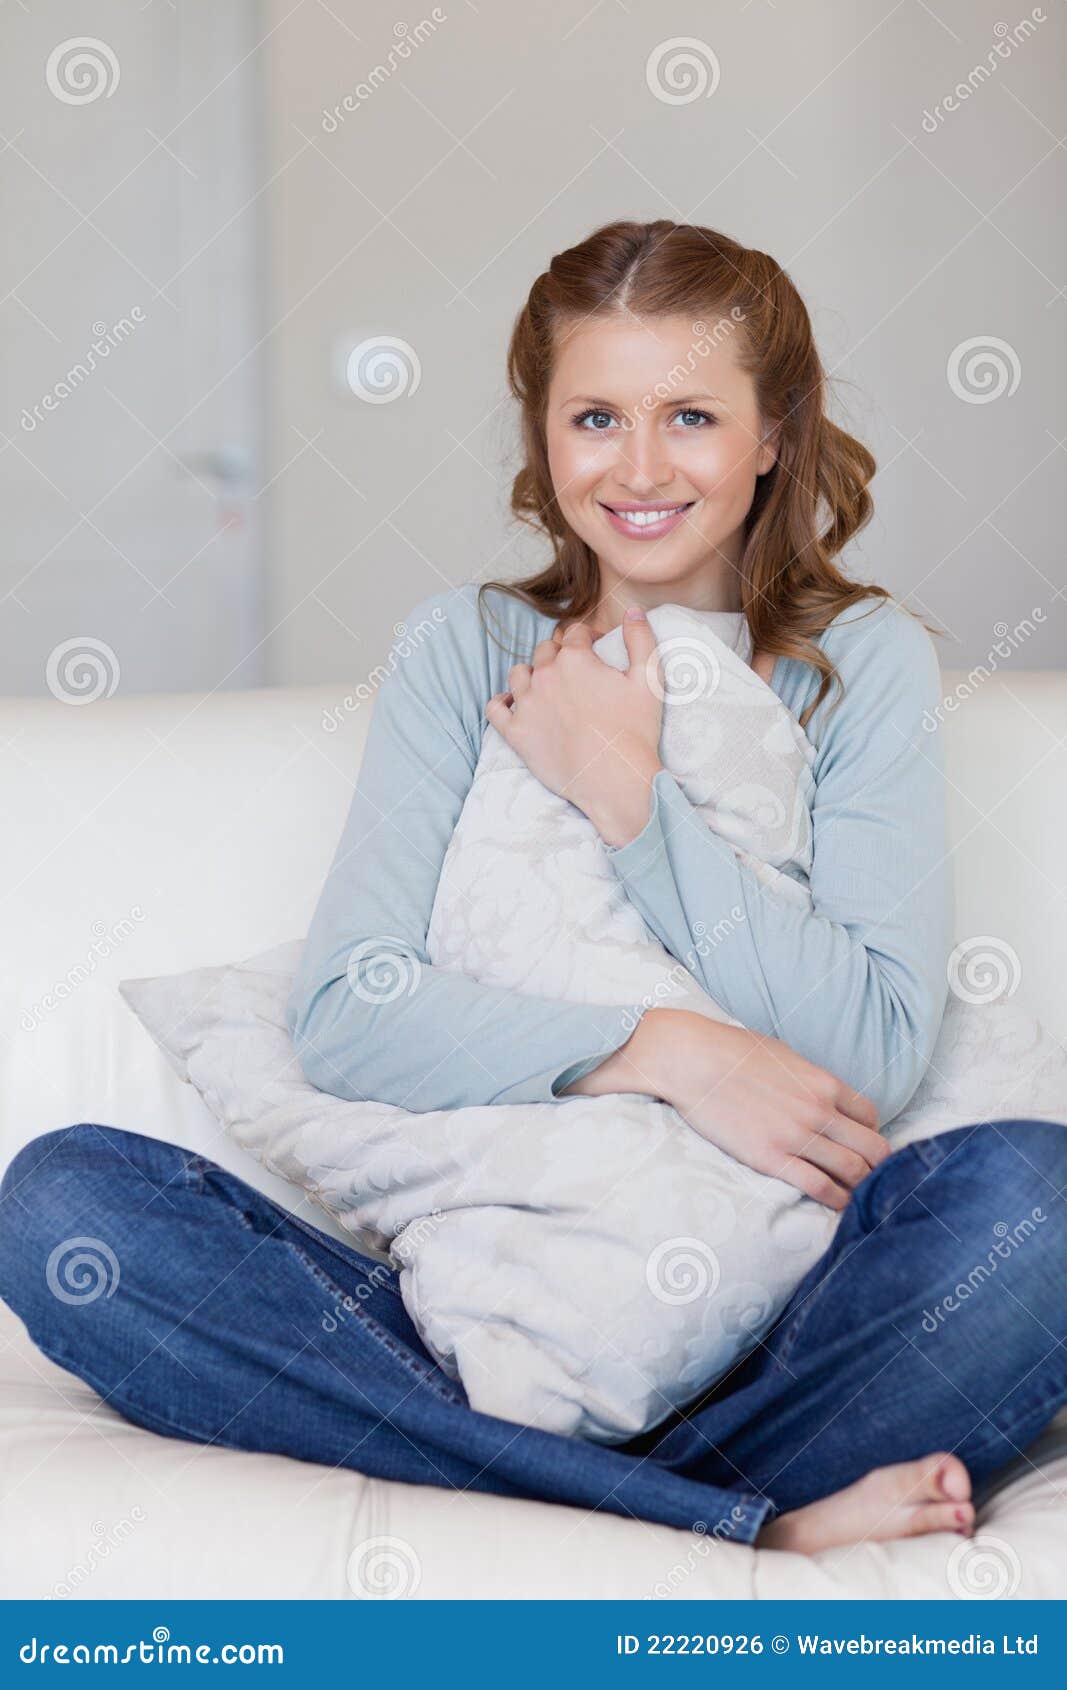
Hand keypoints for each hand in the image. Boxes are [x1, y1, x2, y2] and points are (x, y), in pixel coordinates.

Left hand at [485, 608, 664, 846]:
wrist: (615, 779)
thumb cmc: (635, 730)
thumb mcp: (649, 679)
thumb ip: (641, 638)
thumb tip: (632, 611)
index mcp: (575, 658)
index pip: (576, 633)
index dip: (590, 637)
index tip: (599, 648)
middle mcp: (545, 675)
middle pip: (546, 650)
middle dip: (561, 654)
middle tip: (577, 673)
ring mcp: (526, 704)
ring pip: (519, 674)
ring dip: (532, 674)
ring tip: (547, 687)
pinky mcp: (516, 733)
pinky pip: (495, 709)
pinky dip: (502, 703)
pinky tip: (513, 704)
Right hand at [563, 1008, 884, 1209]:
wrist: (691, 1060)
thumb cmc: (731, 1051)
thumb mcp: (783, 1055)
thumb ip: (808, 1079)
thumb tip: (818, 1094)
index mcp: (823, 1082)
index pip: (870, 1116)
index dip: (870, 1134)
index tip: (859, 1146)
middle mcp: (818, 1110)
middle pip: (873, 1147)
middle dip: (879, 1166)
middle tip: (869, 1178)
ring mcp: (796, 1135)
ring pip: (854, 1170)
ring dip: (862, 1187)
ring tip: (857, 1197)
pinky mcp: (770, 1158)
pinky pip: (819, 1187)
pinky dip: (836, 1200)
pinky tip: (837, 1205)